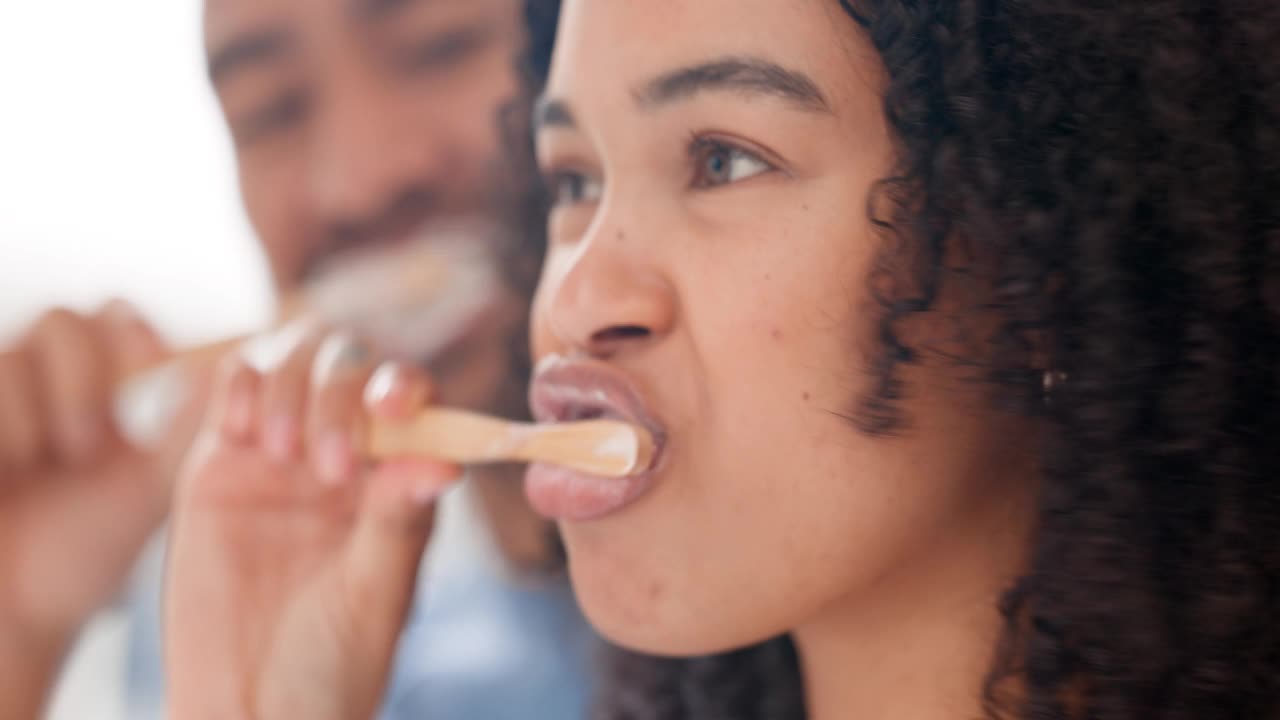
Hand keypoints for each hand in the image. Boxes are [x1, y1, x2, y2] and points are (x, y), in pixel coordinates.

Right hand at [0, 301, 204, 716]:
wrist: (13, 609)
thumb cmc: (83, 554)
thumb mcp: (148, 487)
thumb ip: (185, 429)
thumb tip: (231, 367)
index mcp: (98, 390)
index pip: (116, 317)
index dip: (132, 331)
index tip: (151, 362)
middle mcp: (39, 382)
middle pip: (64, 318)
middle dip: (84, 375)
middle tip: (92, 442)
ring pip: (17, 350)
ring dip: (45, 409)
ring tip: (54, 462)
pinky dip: (7, 425)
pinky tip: (13, 468)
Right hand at [165, 326, 460, 719]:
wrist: (248, 708)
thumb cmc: (330, 663)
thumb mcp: (373, 593)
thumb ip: (398, 521)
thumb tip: (446, 463)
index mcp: (398, 479)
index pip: (413, 399)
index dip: (404, 387)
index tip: (392, 409)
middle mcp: (346, 453)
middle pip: (351, 364)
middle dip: (342, 393)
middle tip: (330, 467)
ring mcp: (283, 452)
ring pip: (294, 358)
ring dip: (294, 387)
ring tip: (284, 456)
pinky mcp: (223, 460)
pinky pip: (237, 385)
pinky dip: (246, 383)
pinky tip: (247, 430)